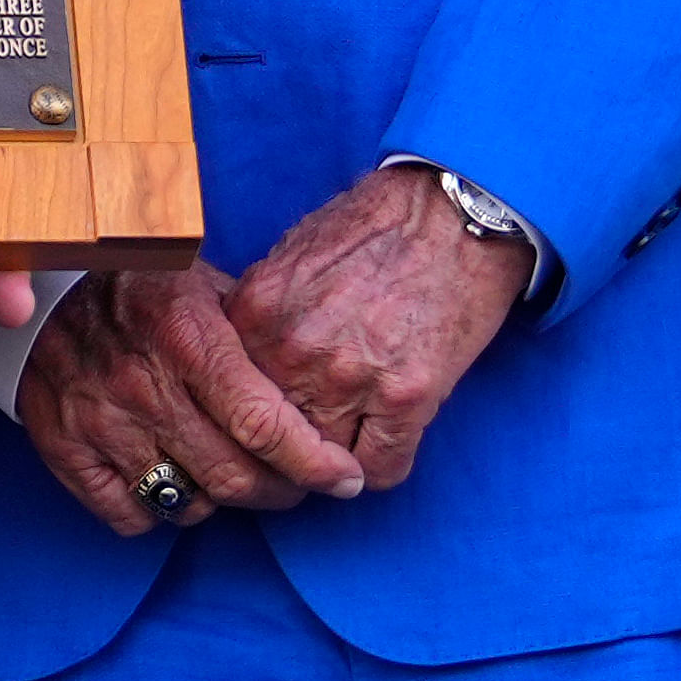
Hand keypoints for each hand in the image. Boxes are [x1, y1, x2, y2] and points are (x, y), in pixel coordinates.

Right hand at [16, 265, 364, 535]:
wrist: (43, 286)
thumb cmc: (143, 287)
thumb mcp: (207, 288)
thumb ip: (257, 340)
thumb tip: (322, 394)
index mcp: (188, 337)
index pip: (264, 425)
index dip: (315, 464)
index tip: (343, 479)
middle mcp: (144, 385)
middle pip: (233, 477)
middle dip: (281, 492)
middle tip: (295, 485)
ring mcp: (100, 421)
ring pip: (186, 502)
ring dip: (221, 502)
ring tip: (230, 476)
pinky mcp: (64, 448)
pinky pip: (128, 515)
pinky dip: (160, 511)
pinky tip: (173, 480)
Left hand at [221, 170, 529, 491]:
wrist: (453, 211)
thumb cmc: (374, 225)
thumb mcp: (291, 255)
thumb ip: (259, 314)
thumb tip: (237, 362)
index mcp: (256, 313)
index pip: (226, 401)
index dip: (244, 418)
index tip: (261, 425)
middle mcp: (293, 351)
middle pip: (268, 441)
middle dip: (284, 450)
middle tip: (304, 445)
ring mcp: (349, 377)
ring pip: (321, 465)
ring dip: (334, 462)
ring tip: (350, 441)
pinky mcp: (406, 396)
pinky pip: (380, 469)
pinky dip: (381, 465)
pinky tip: (387, 441)